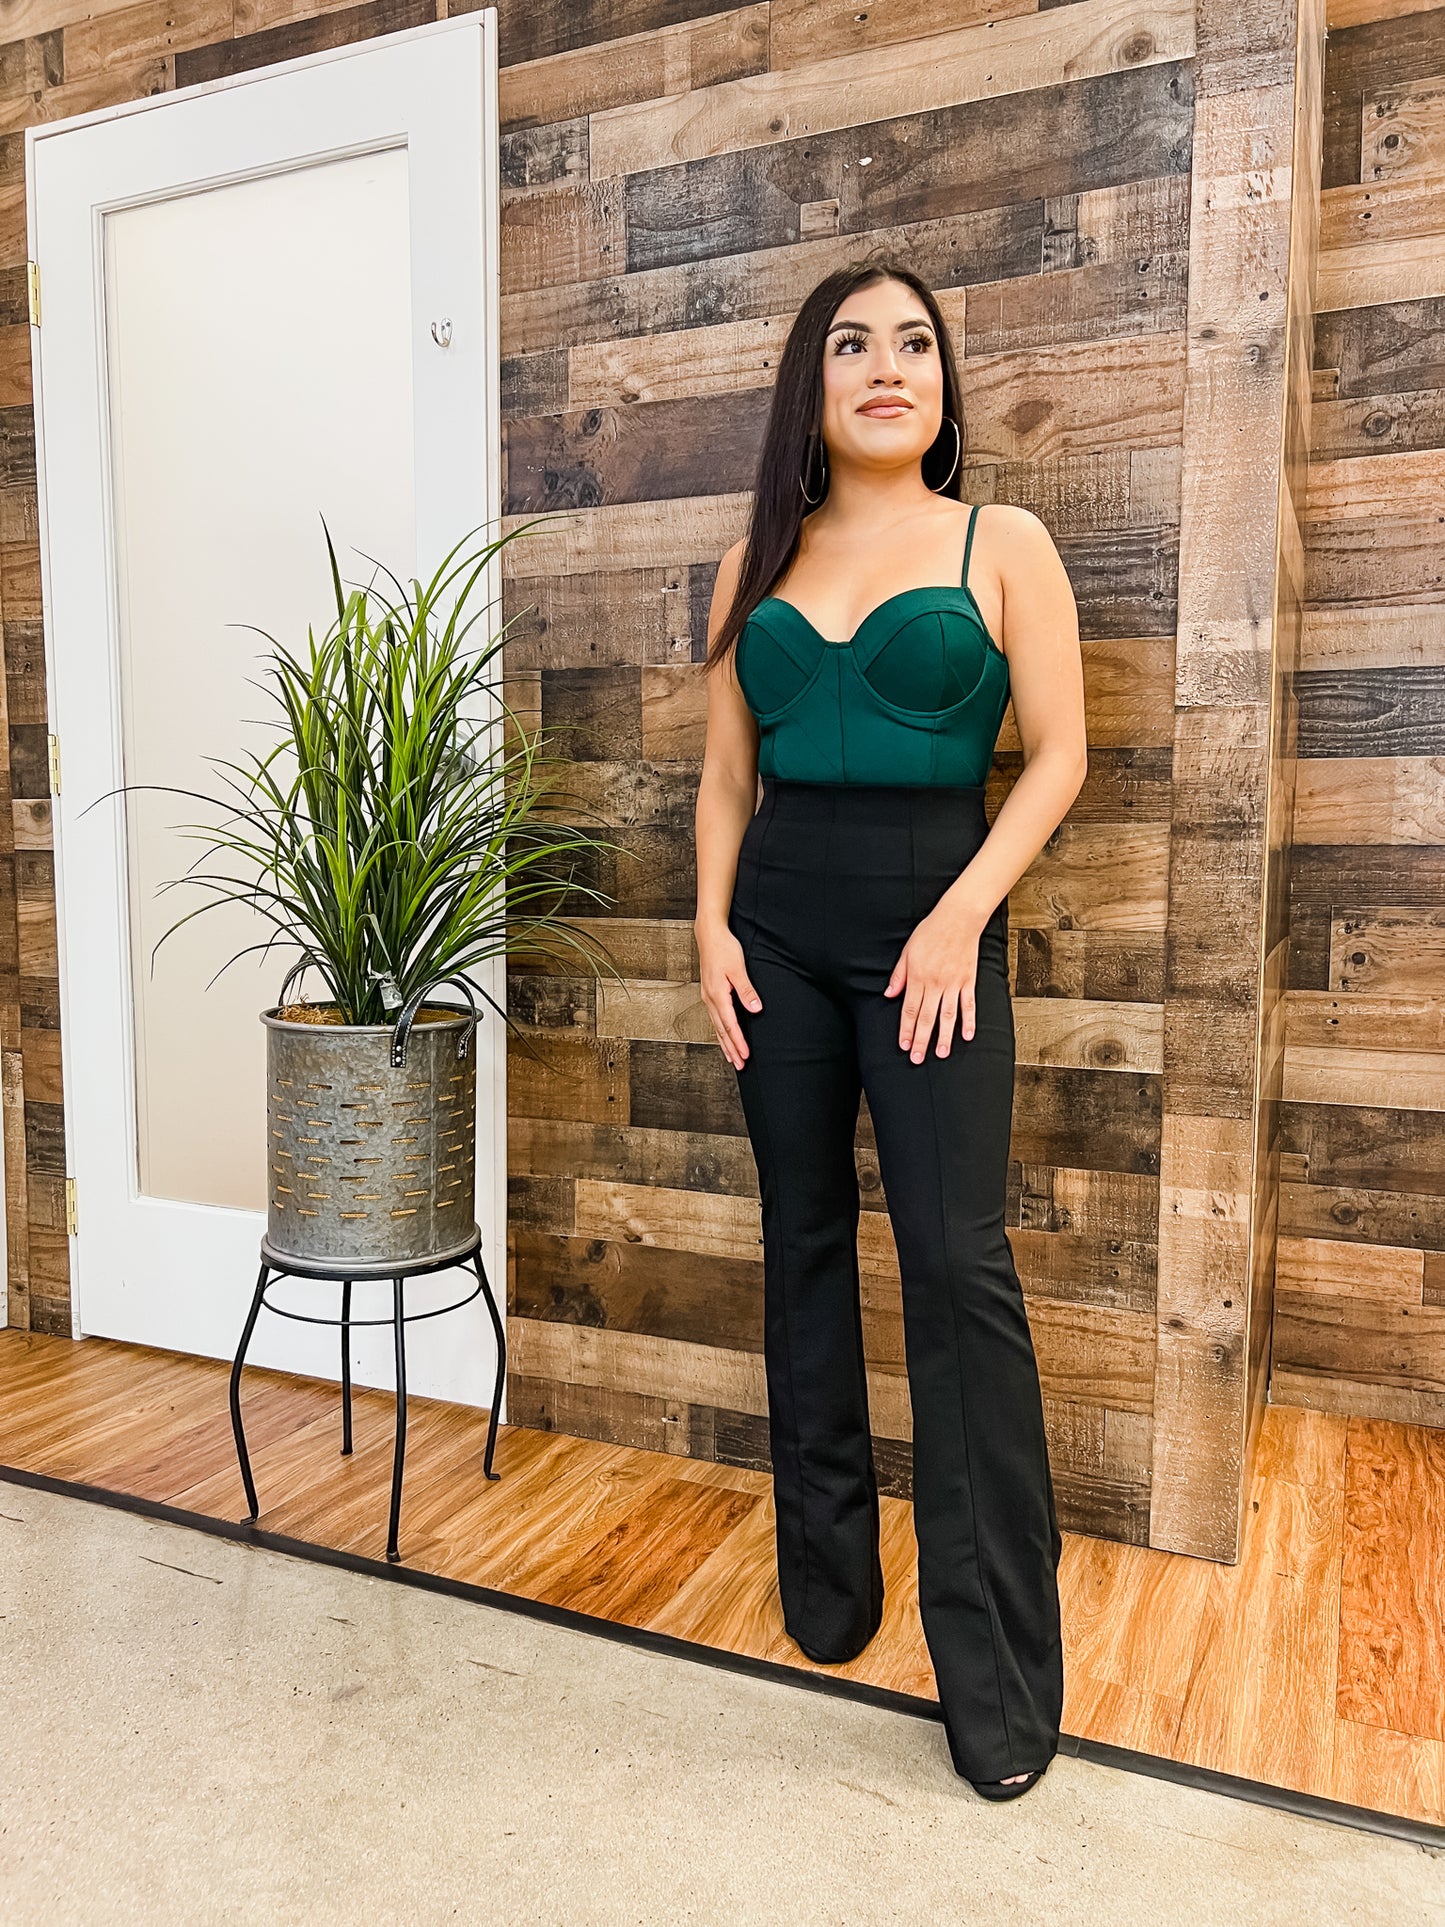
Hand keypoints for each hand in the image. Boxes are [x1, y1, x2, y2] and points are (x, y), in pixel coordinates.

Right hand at [698, 923, 761, 1069]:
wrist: (709, 935)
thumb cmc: (724, 949)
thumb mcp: (738, 968)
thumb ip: (746, 990)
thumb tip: (756, 1009)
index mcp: (717, 995)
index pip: (730, 1025)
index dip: (738, 1042)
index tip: (745, 1055)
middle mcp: (710, 999)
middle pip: (721, 1031)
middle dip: (731, 1049)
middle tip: (740, 1065)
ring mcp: (708, 997)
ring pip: (716, 1027)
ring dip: (725, 1044)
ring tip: (732, 1058)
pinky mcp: (709, 993)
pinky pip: (714, 1019)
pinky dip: (720, 1032)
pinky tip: (723, 1037)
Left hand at [883, 900, 985, 1061]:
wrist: (958, 919)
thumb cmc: (930, 932)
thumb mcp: (907, 951)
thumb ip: (899, 975)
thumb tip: (889, 995)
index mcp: (918, 978)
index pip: (909, 1010)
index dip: (906, 1030)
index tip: (904, 1046)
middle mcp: (935, 984)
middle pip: (926, 1017)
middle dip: (921, 1040)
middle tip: (918, 1059)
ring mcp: (953, 983)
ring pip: (947, 1015)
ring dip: (944, 1036)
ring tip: (941, 1054)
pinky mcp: (968, 981)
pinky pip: (969, 1004)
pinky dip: (969, 1021)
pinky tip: (967, 1035)